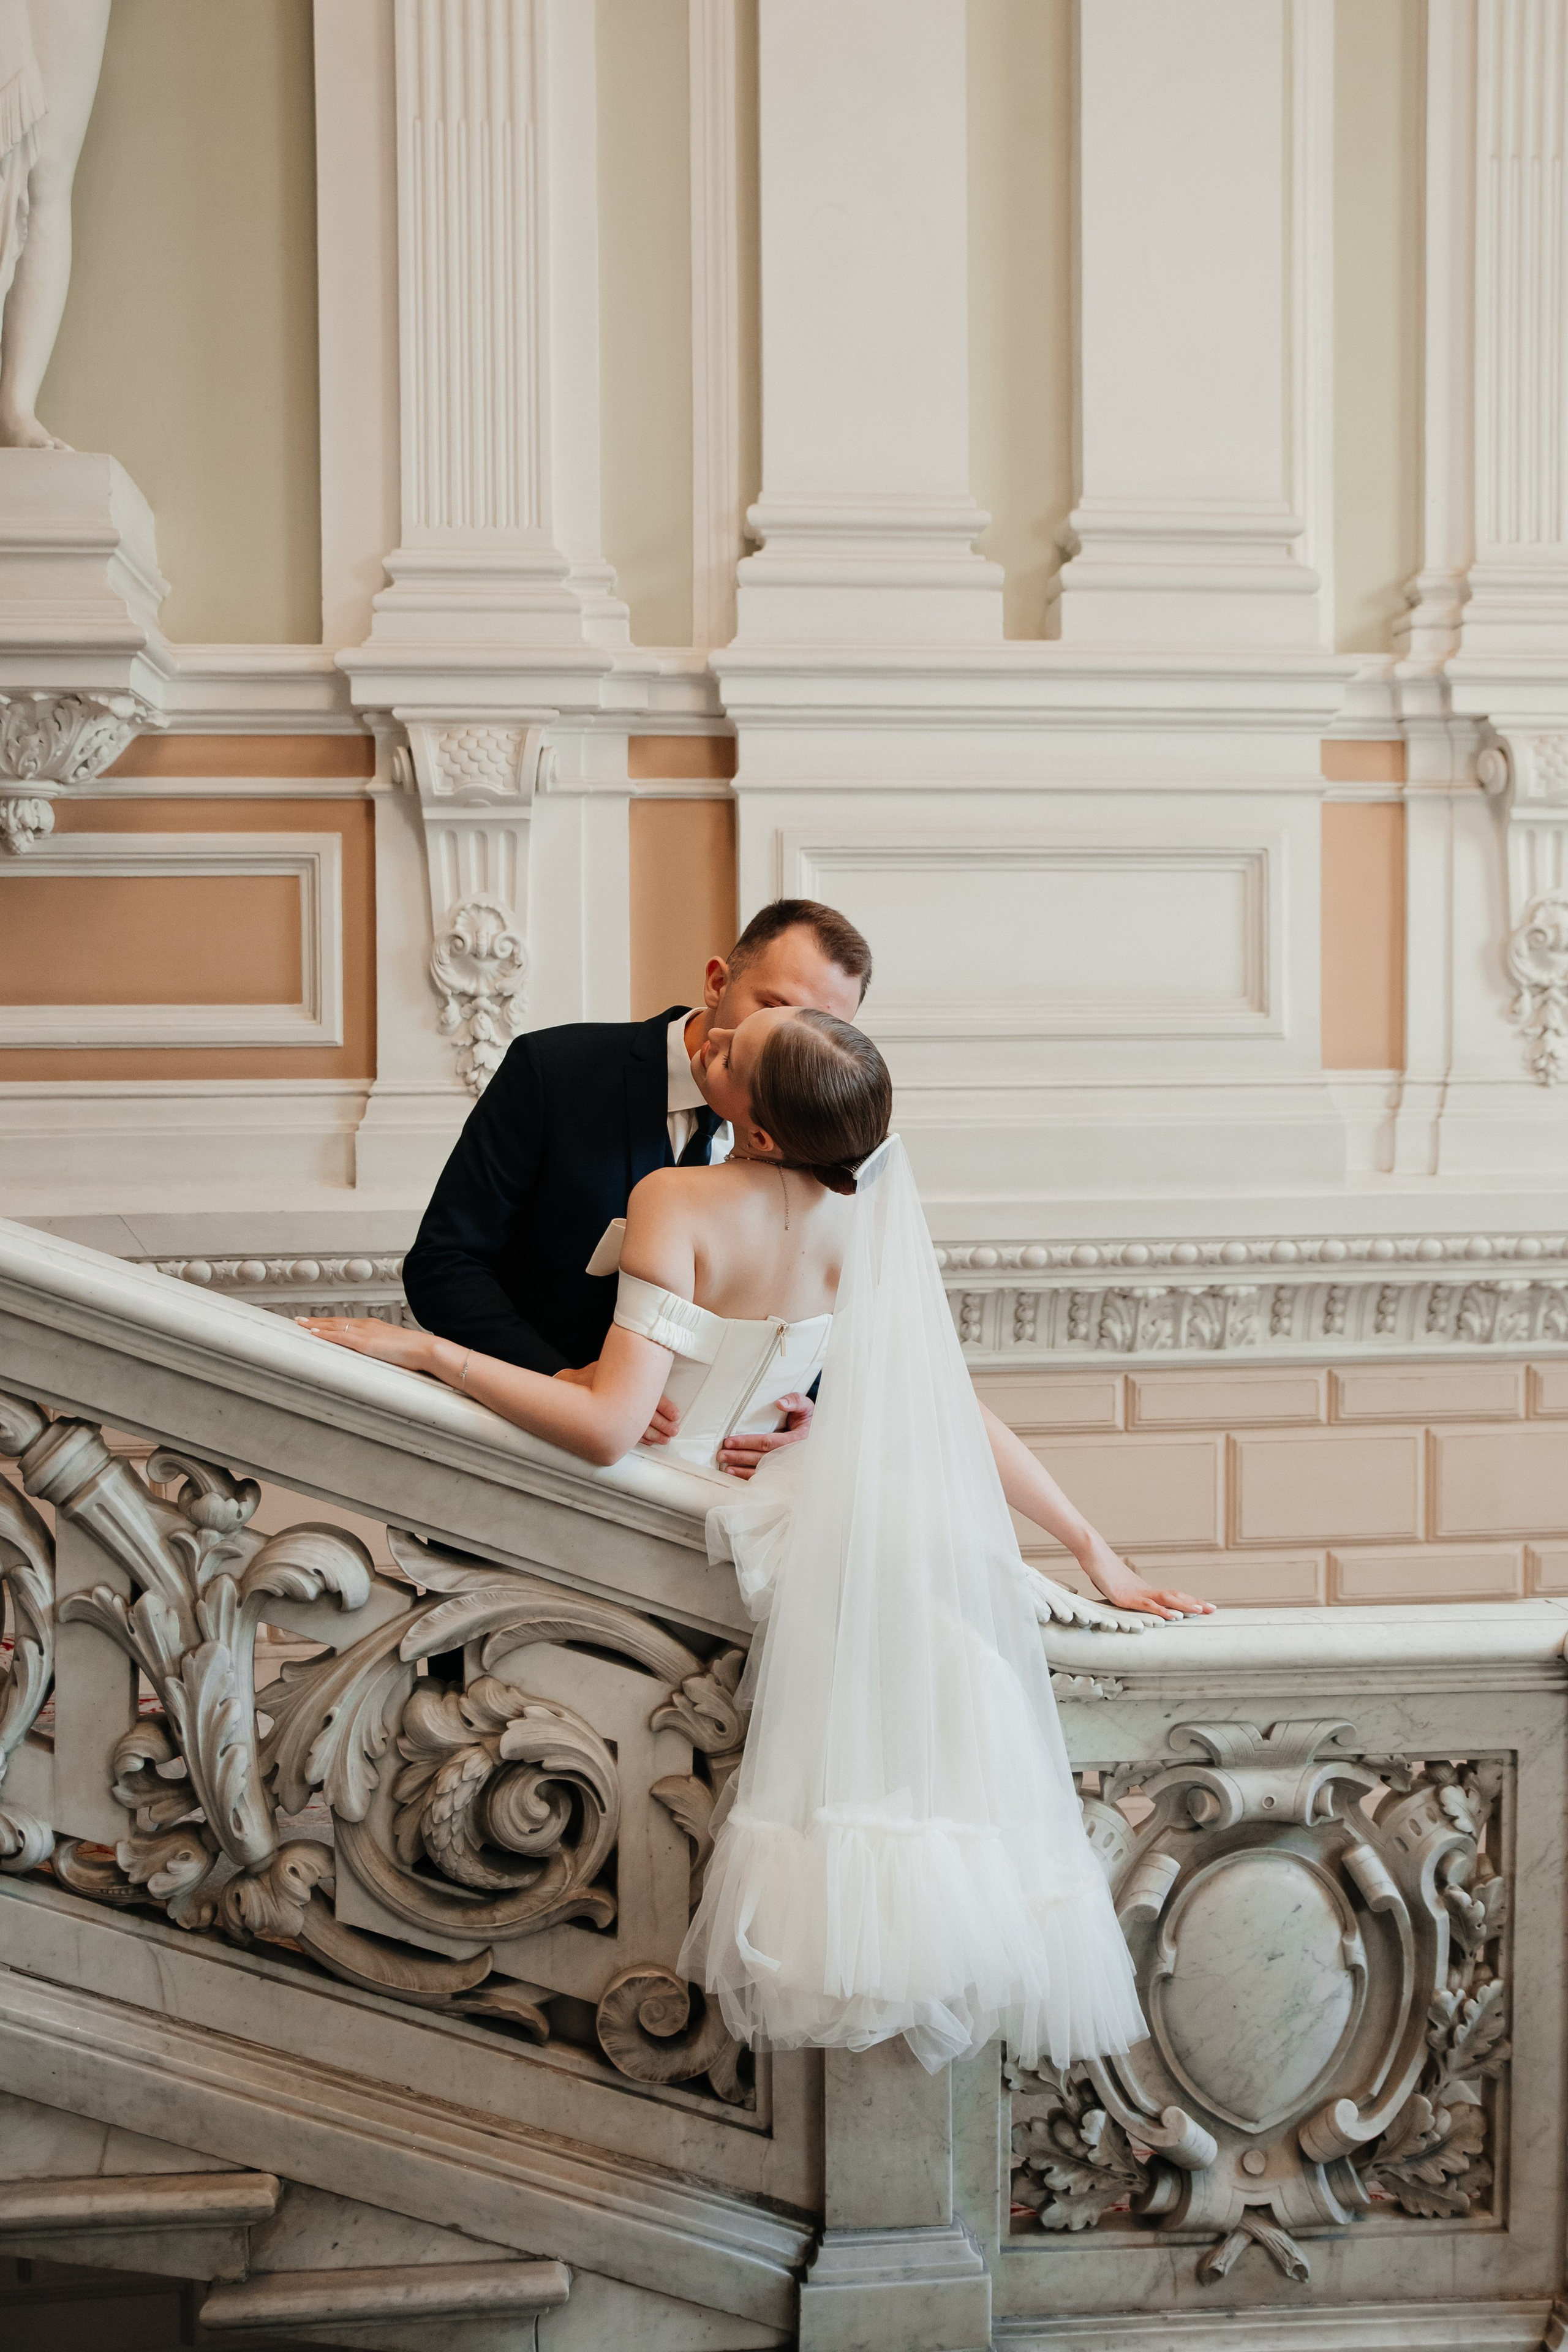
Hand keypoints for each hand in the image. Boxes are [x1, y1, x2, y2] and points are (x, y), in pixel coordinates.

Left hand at [297, 1316, 432, 1372]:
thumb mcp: (393, 1351)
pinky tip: (313, 1333)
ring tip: (299, 1323)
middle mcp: (366, 1326)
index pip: (345, 1323)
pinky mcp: (365, 1342)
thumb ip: (382, 1353)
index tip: (316, 1323)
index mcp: (373, 1327)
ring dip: (314, 1325)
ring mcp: (364, 1332)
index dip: (328, 1323)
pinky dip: (325, 1333)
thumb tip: (377, 1361)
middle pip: (335, 1321)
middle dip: (316, 1321)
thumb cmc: (414, 1353)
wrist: (425, 1349)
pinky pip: (340, 1336)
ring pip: (333, 1326)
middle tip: (299, 1320)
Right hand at [555, 1362, 679, 1447]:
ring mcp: (615, 1417)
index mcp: (627, 1388)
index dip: (666, 1409)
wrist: (567, 1388)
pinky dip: (639, 1440)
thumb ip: (630, 1370)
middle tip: (673, 1431)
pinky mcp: (609, 1427)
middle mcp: (622, 1404)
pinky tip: (648, 1442)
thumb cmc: (590, 1376)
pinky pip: (628, 1437)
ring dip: (653, 1436)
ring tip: (664, 1439)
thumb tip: (650, 1364)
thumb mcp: (610, 1366)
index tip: (676, 1415)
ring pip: (639, 1430)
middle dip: (663, 1426)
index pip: (652, 1399)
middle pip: (649, 1417)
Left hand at [718, 1394, 812, 1479]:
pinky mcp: (785, 1473)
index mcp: (798, 1440)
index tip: (729, 1441)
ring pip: (763, 1471)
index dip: (747, 1442)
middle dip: (740, 1457)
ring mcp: (789, 1467)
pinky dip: (751, 1478)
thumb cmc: (810, 1419)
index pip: (768, 1442)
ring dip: (742, 1470)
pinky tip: (738, 1476)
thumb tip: (779, 1403)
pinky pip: (766, 1477)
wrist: (822, 1436)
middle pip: (762, 1459)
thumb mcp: (806, 1406)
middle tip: (722, 1454)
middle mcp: (793, 1456)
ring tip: (726, 1468)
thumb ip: (795, 1401)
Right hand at [1076, 1531, 1213, 1622]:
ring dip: (1184, 1605)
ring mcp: (1136, 1592)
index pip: (1173, 1596)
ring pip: (1166, 1599)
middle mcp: (1145, 1590)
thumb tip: (1127, 1600)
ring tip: (1200, 1611)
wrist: (1092, 1552)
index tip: (1205, 1606)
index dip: (1189, 1601)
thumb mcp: (1115, 1587)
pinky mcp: (1125, 1597)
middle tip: (1213, 1609)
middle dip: (1194, 1603)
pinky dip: (1161, 1611)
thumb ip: (1125, 1594)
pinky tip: (1172, 1616)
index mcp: (1145, 1590)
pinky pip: (1147, 1604)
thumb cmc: (1101, 1569)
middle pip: (1175, 1596)